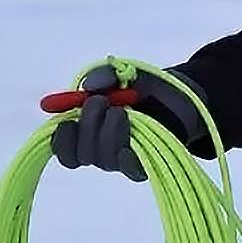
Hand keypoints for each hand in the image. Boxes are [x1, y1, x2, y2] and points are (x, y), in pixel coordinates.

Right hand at [43, 66, 208, 180]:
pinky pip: (130, 170)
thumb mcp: (122, 73)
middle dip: (87, 126)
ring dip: (108, 133)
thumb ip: (104, 76)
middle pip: (82, 155)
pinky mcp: (146, 163)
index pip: (66, 150)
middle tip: (101, 102)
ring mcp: (123, 159)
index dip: (62, 140)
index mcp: (88, 132)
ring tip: (122, 110)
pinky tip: (130, 141)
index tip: (68, 119)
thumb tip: (90, 87)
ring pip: (104, 160)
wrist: (179, 94)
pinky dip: (127, 157)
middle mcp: (102, 150)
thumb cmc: (143, 86)